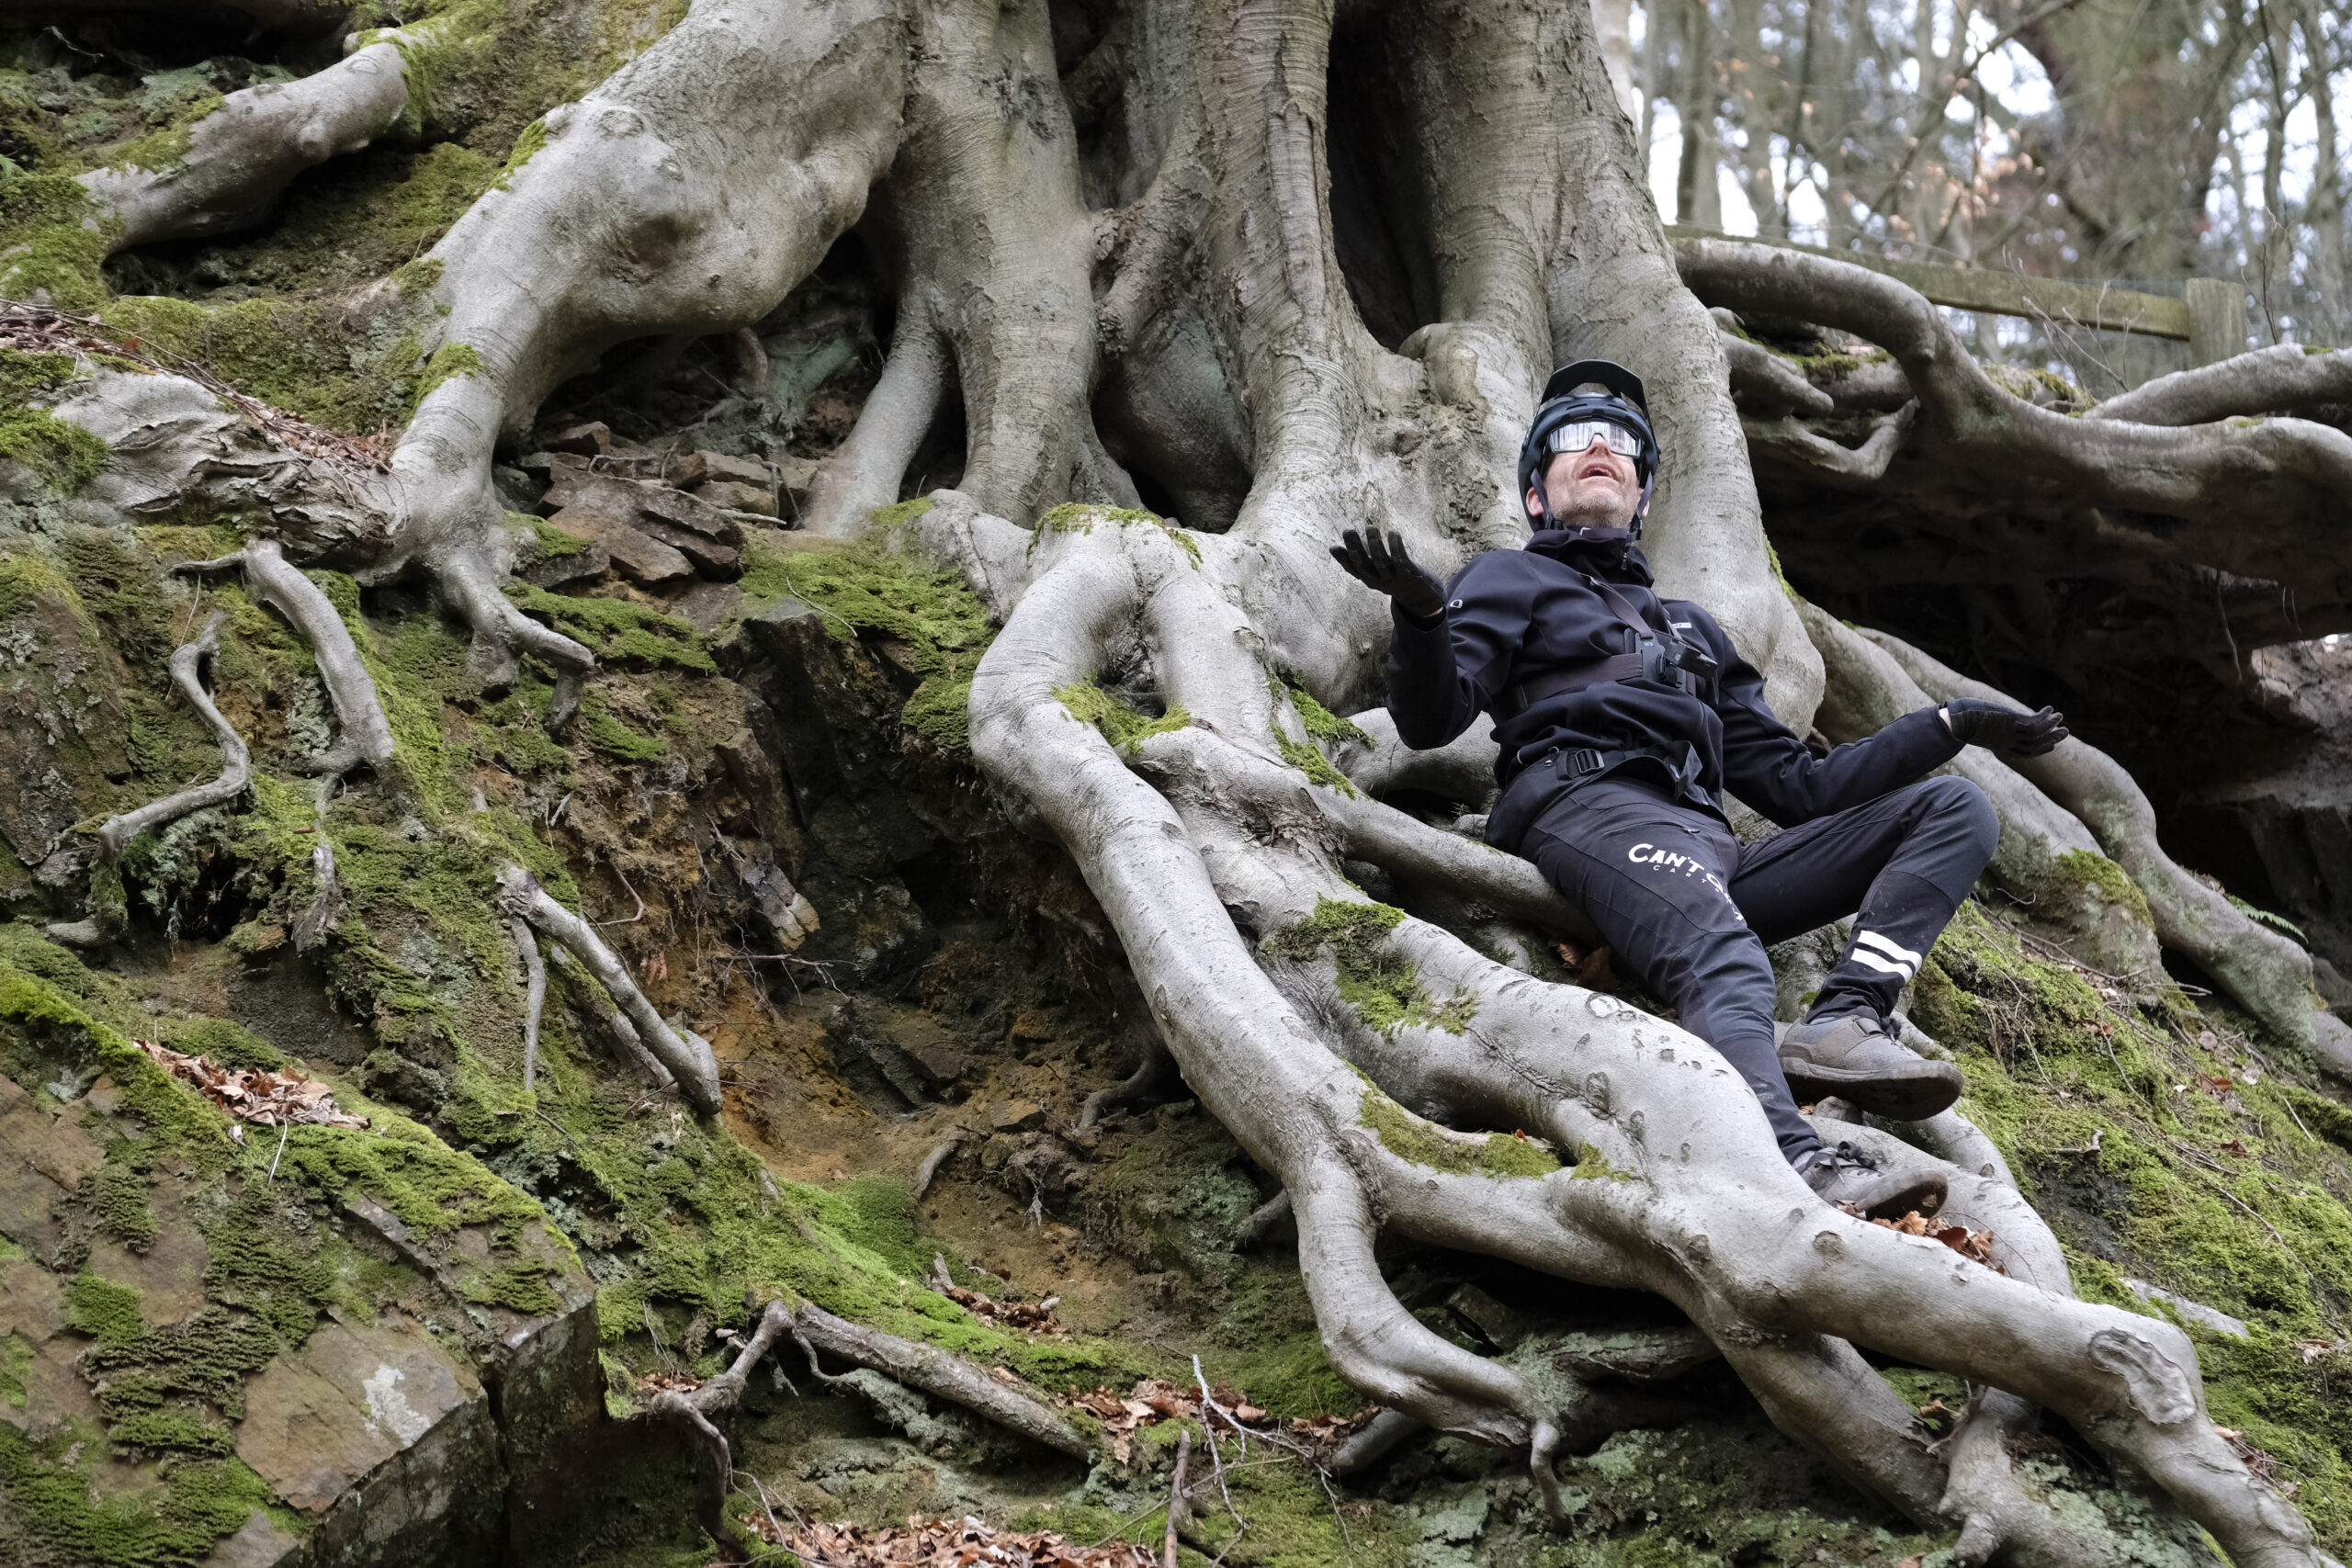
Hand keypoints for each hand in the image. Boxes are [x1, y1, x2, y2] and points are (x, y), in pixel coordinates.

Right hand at [1330, 527, 1445, 619]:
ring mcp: (1393, 577)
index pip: (1352, 569)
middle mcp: (1378, 580)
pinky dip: (1396, 546)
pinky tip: (1393, 533)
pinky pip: (1400, 559)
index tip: (1334, 547)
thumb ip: (1356, 558)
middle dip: (1355, 548)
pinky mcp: (1407, 573)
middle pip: (1364, 565)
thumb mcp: (1372, 569)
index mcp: (1368, 578)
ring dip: (1375, 545)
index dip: (1342, 559)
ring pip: (1381, 562)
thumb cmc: (1389, 575)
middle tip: (1349, 531)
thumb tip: (1332, 548)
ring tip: (1371, 528)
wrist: (1417, 593)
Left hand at [1943, 698, 2067, 757]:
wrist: (1956, 722)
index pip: (2026, 753)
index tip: (2052, 746)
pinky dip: (2045, 716)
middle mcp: (2009, 743)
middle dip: (2052, 739)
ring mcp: (2011, 734)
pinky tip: (2050, 709)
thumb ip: (1989, 729)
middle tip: (2066, 732)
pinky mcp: (2012, 723)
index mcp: (2002, 747)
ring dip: (2052, 726)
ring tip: (2061, 717)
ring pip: (2038, 734)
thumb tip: (1986, 721)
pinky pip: (2034, 722)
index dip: (2041, 750)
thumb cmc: (1963, 724)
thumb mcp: (1979, 729)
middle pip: (2036, 745)